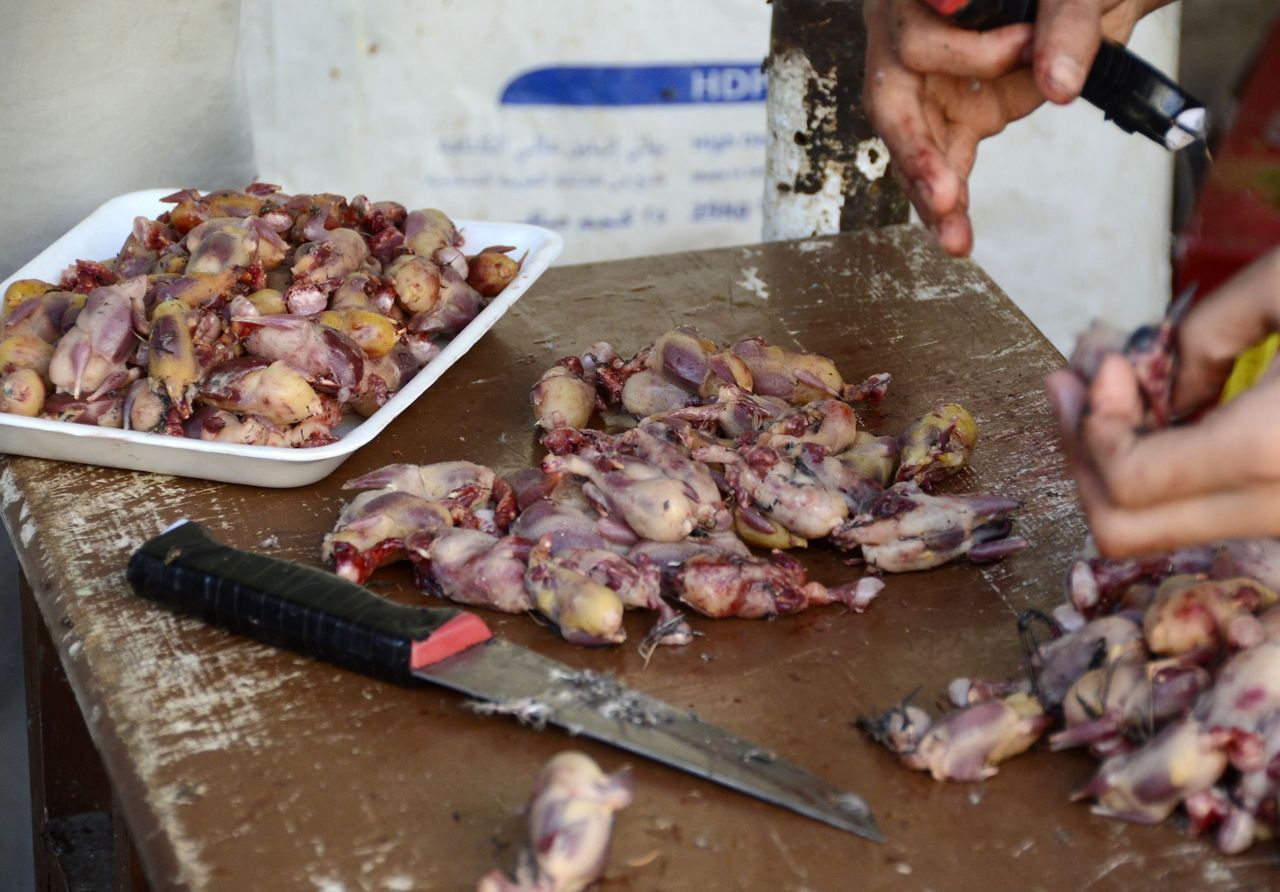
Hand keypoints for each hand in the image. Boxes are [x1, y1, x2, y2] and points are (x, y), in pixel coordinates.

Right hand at [862, 0, 1162, 256]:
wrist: (1088, 2)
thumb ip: (1067, 24)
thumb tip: (1061, 85)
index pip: (916, 33)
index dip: (963, 50)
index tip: (1025, 43)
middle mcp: (912, 35)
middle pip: (892, 99)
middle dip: (917, 151)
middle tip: (942, 193)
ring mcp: (929, 84)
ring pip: (910, 142)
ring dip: (930, 191)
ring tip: (952, 235)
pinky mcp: (952, 117)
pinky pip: (940, 164)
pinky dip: (948, 202)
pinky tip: (955, 234)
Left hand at [1046, 249, 1279, 555]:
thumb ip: (1207, 334)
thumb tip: (1146, 381)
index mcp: (1272, 452)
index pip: (1130, 482)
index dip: (1095, 425)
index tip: (1106, 365)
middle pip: (1126, 528)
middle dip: (1083, 452)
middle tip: (1070, 382)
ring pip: (1162, 529)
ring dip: (1118, 461)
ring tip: (1113, 384)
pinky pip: (1207, 513)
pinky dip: (1167, 469)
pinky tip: (1163, 408)